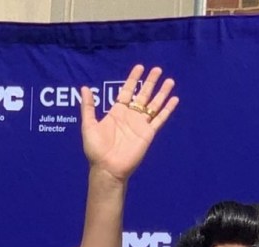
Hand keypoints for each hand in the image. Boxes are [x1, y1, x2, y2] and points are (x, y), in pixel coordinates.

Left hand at [80, 65, 177, 181]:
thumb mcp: (89, 126)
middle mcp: (130, 116)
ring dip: (162, 93)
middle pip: (143, 95)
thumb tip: (84, 88)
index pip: (127, 91)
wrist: (107, 168)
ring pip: (154, 105)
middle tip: (157, 69)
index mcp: (117, 112)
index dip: (133, 79)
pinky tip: (175, 99)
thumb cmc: (96, 150)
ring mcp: (140, 125)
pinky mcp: (148, 134)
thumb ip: (88, 107)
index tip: (140, 67)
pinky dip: (167, 109)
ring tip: (170, 80)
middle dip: (150, 82)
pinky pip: (160, 119)